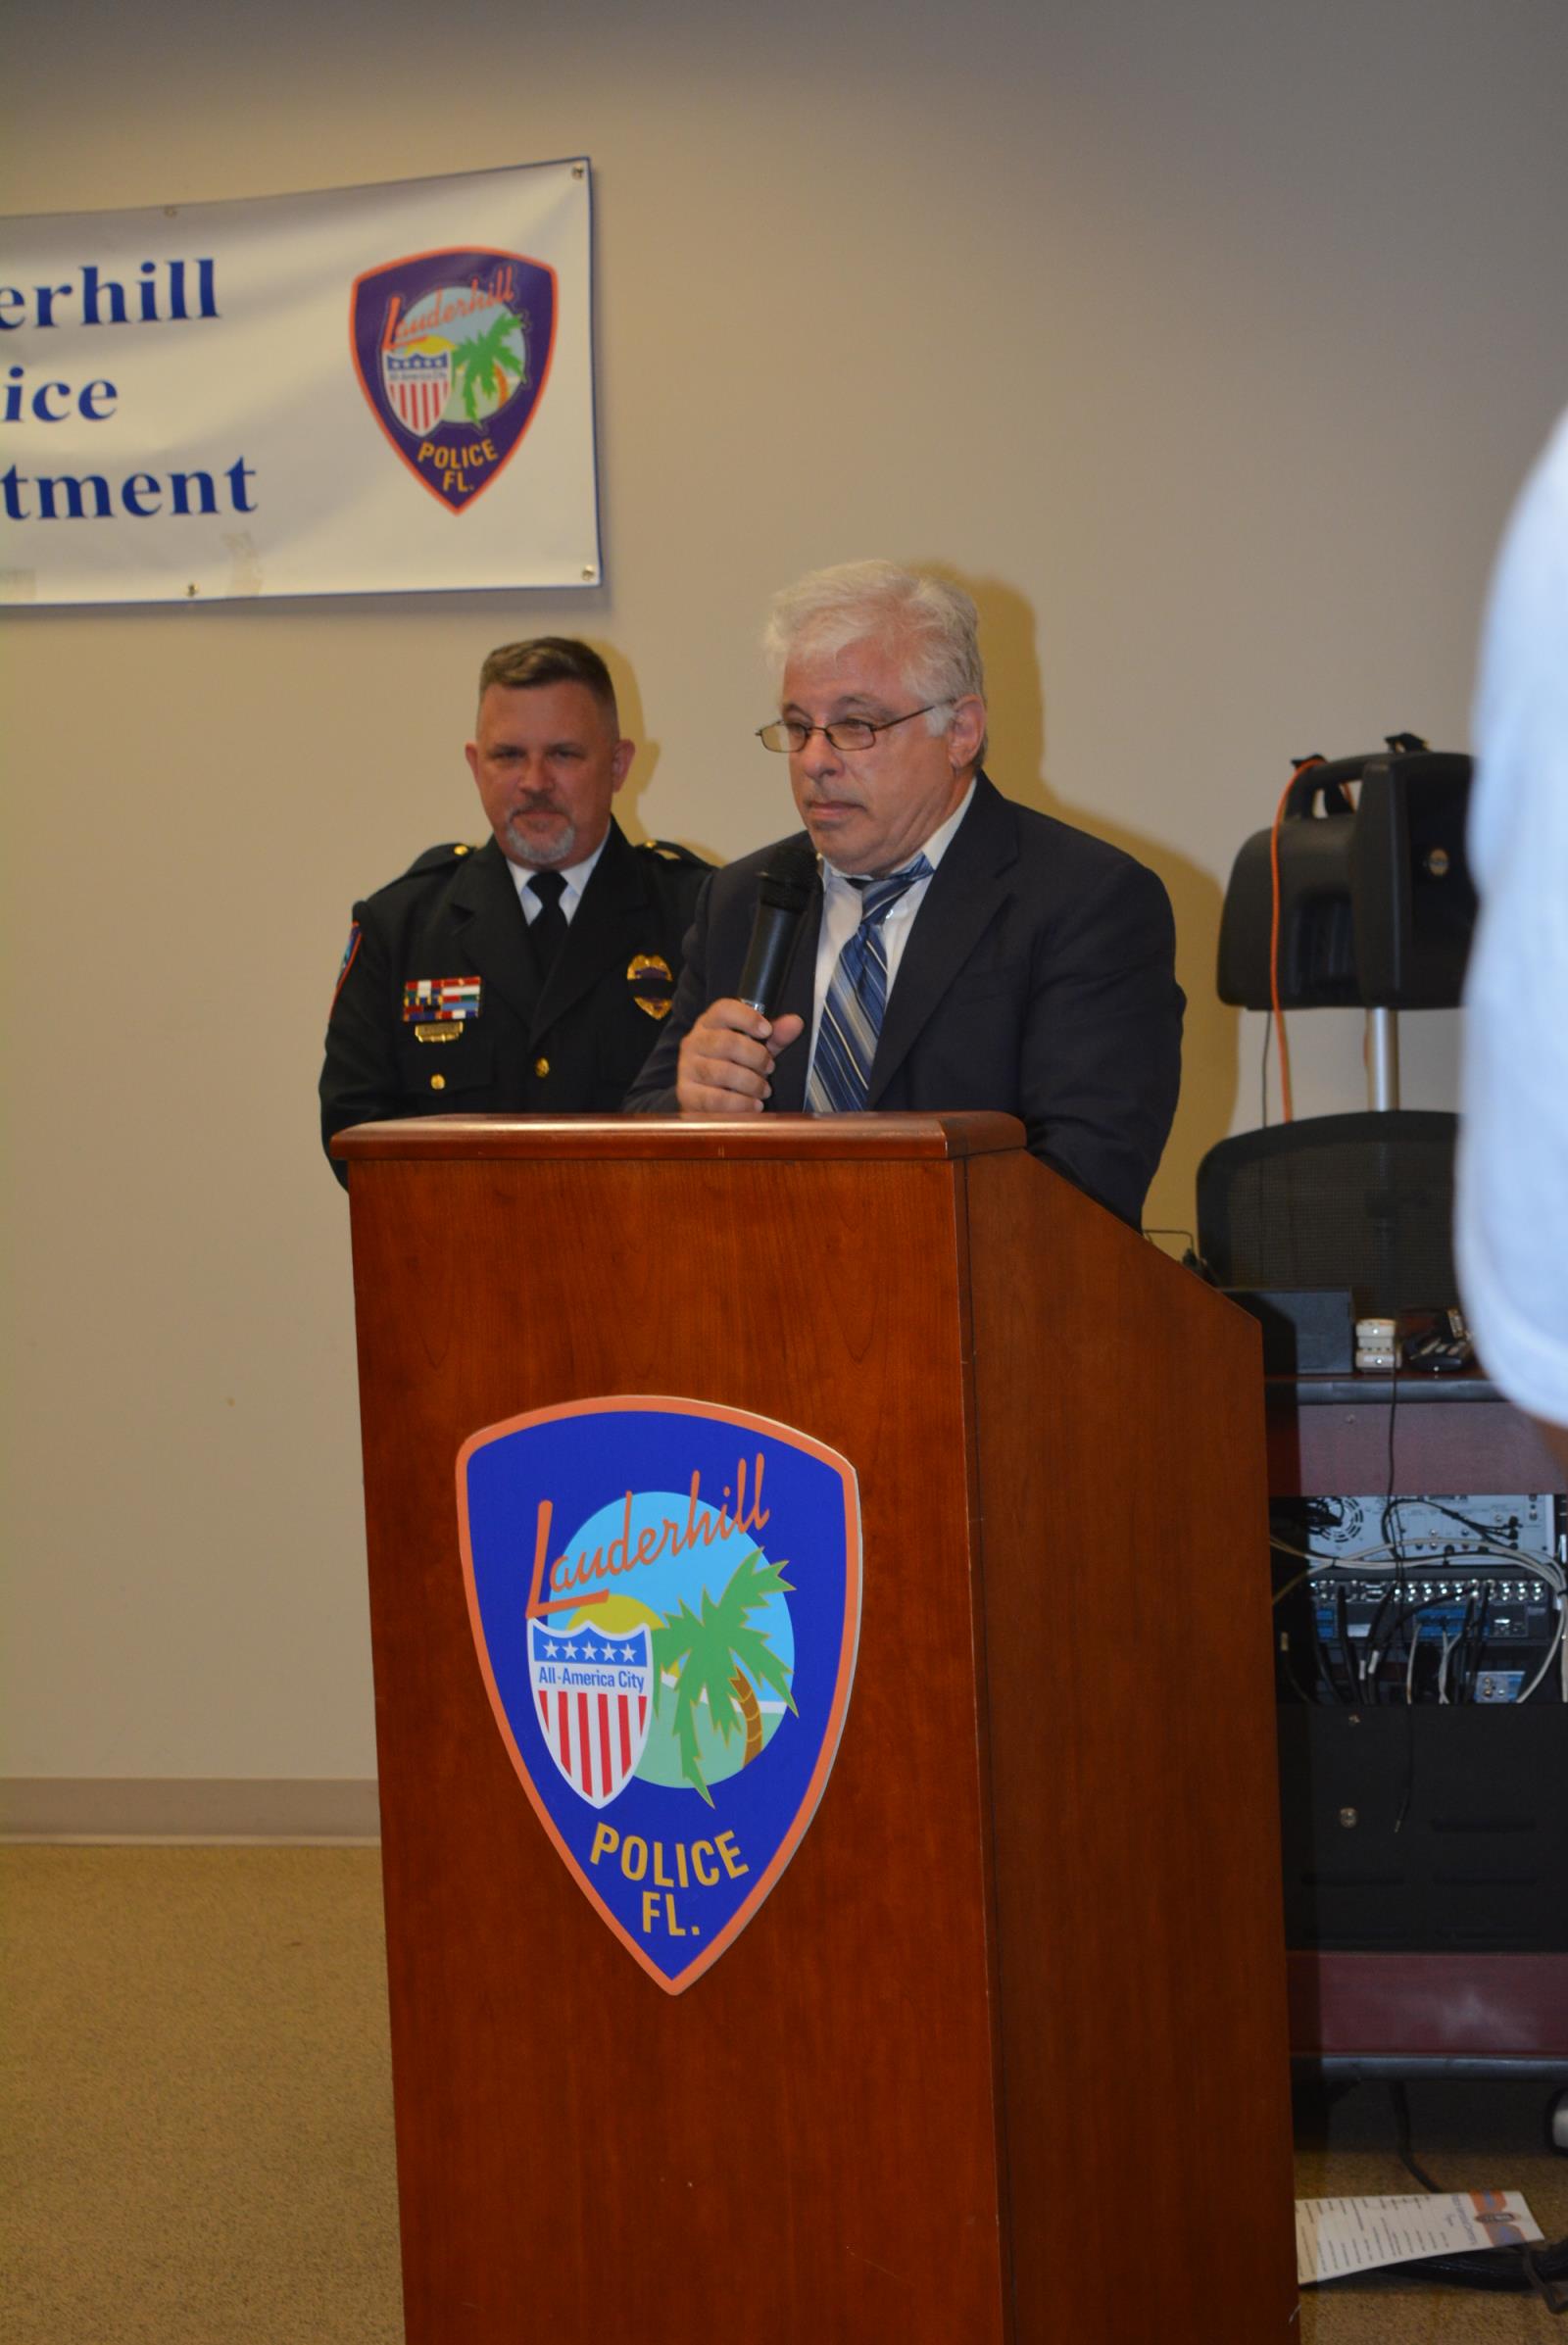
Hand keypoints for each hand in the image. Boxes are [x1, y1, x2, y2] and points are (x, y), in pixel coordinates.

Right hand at [676, 999, 805, 1113]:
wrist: (701, 1097)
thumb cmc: (730, 1067)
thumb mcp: (754, 1048)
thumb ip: (775, 1036)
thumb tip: (795, 1023)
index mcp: (710, 1023)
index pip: (724, 1009)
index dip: (747, 1017)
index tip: (767, 1030)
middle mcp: (694, 1042)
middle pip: (726, 1043)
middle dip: (756, 1057)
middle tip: (769, 1067)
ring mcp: (688, 1068)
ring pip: (721, 1072)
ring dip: (750, 1083)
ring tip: (763, 1090)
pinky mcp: (687, 1093)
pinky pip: (715, 1099)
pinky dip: (740, 1104)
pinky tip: (753, 1105)